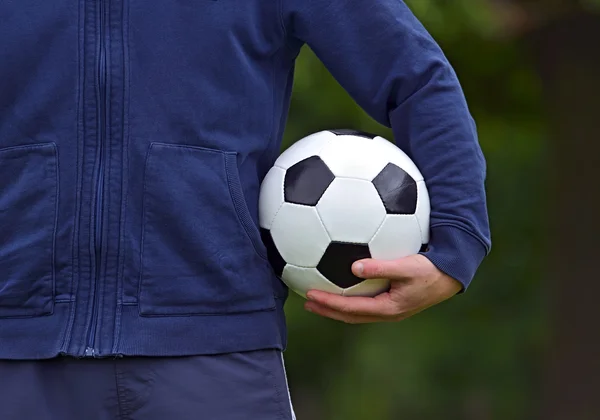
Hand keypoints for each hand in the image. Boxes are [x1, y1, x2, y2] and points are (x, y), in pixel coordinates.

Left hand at [304, 254, 461, 323]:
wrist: (451, 276)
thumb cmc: (431, 270)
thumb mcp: (408, 267)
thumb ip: (381, 267)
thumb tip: (353, 267)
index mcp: (387, 309)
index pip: (350, 309)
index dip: (329, 303)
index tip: (310, 295)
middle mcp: (386, 312)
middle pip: (349, 315)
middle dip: (327, 309)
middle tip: (306, 302)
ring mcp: (389, 308)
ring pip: (356, 311)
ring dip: (336, 305)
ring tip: (318, 297)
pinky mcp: (392, 301)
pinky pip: (364, 302)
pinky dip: (349, 297)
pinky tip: (343, 283)